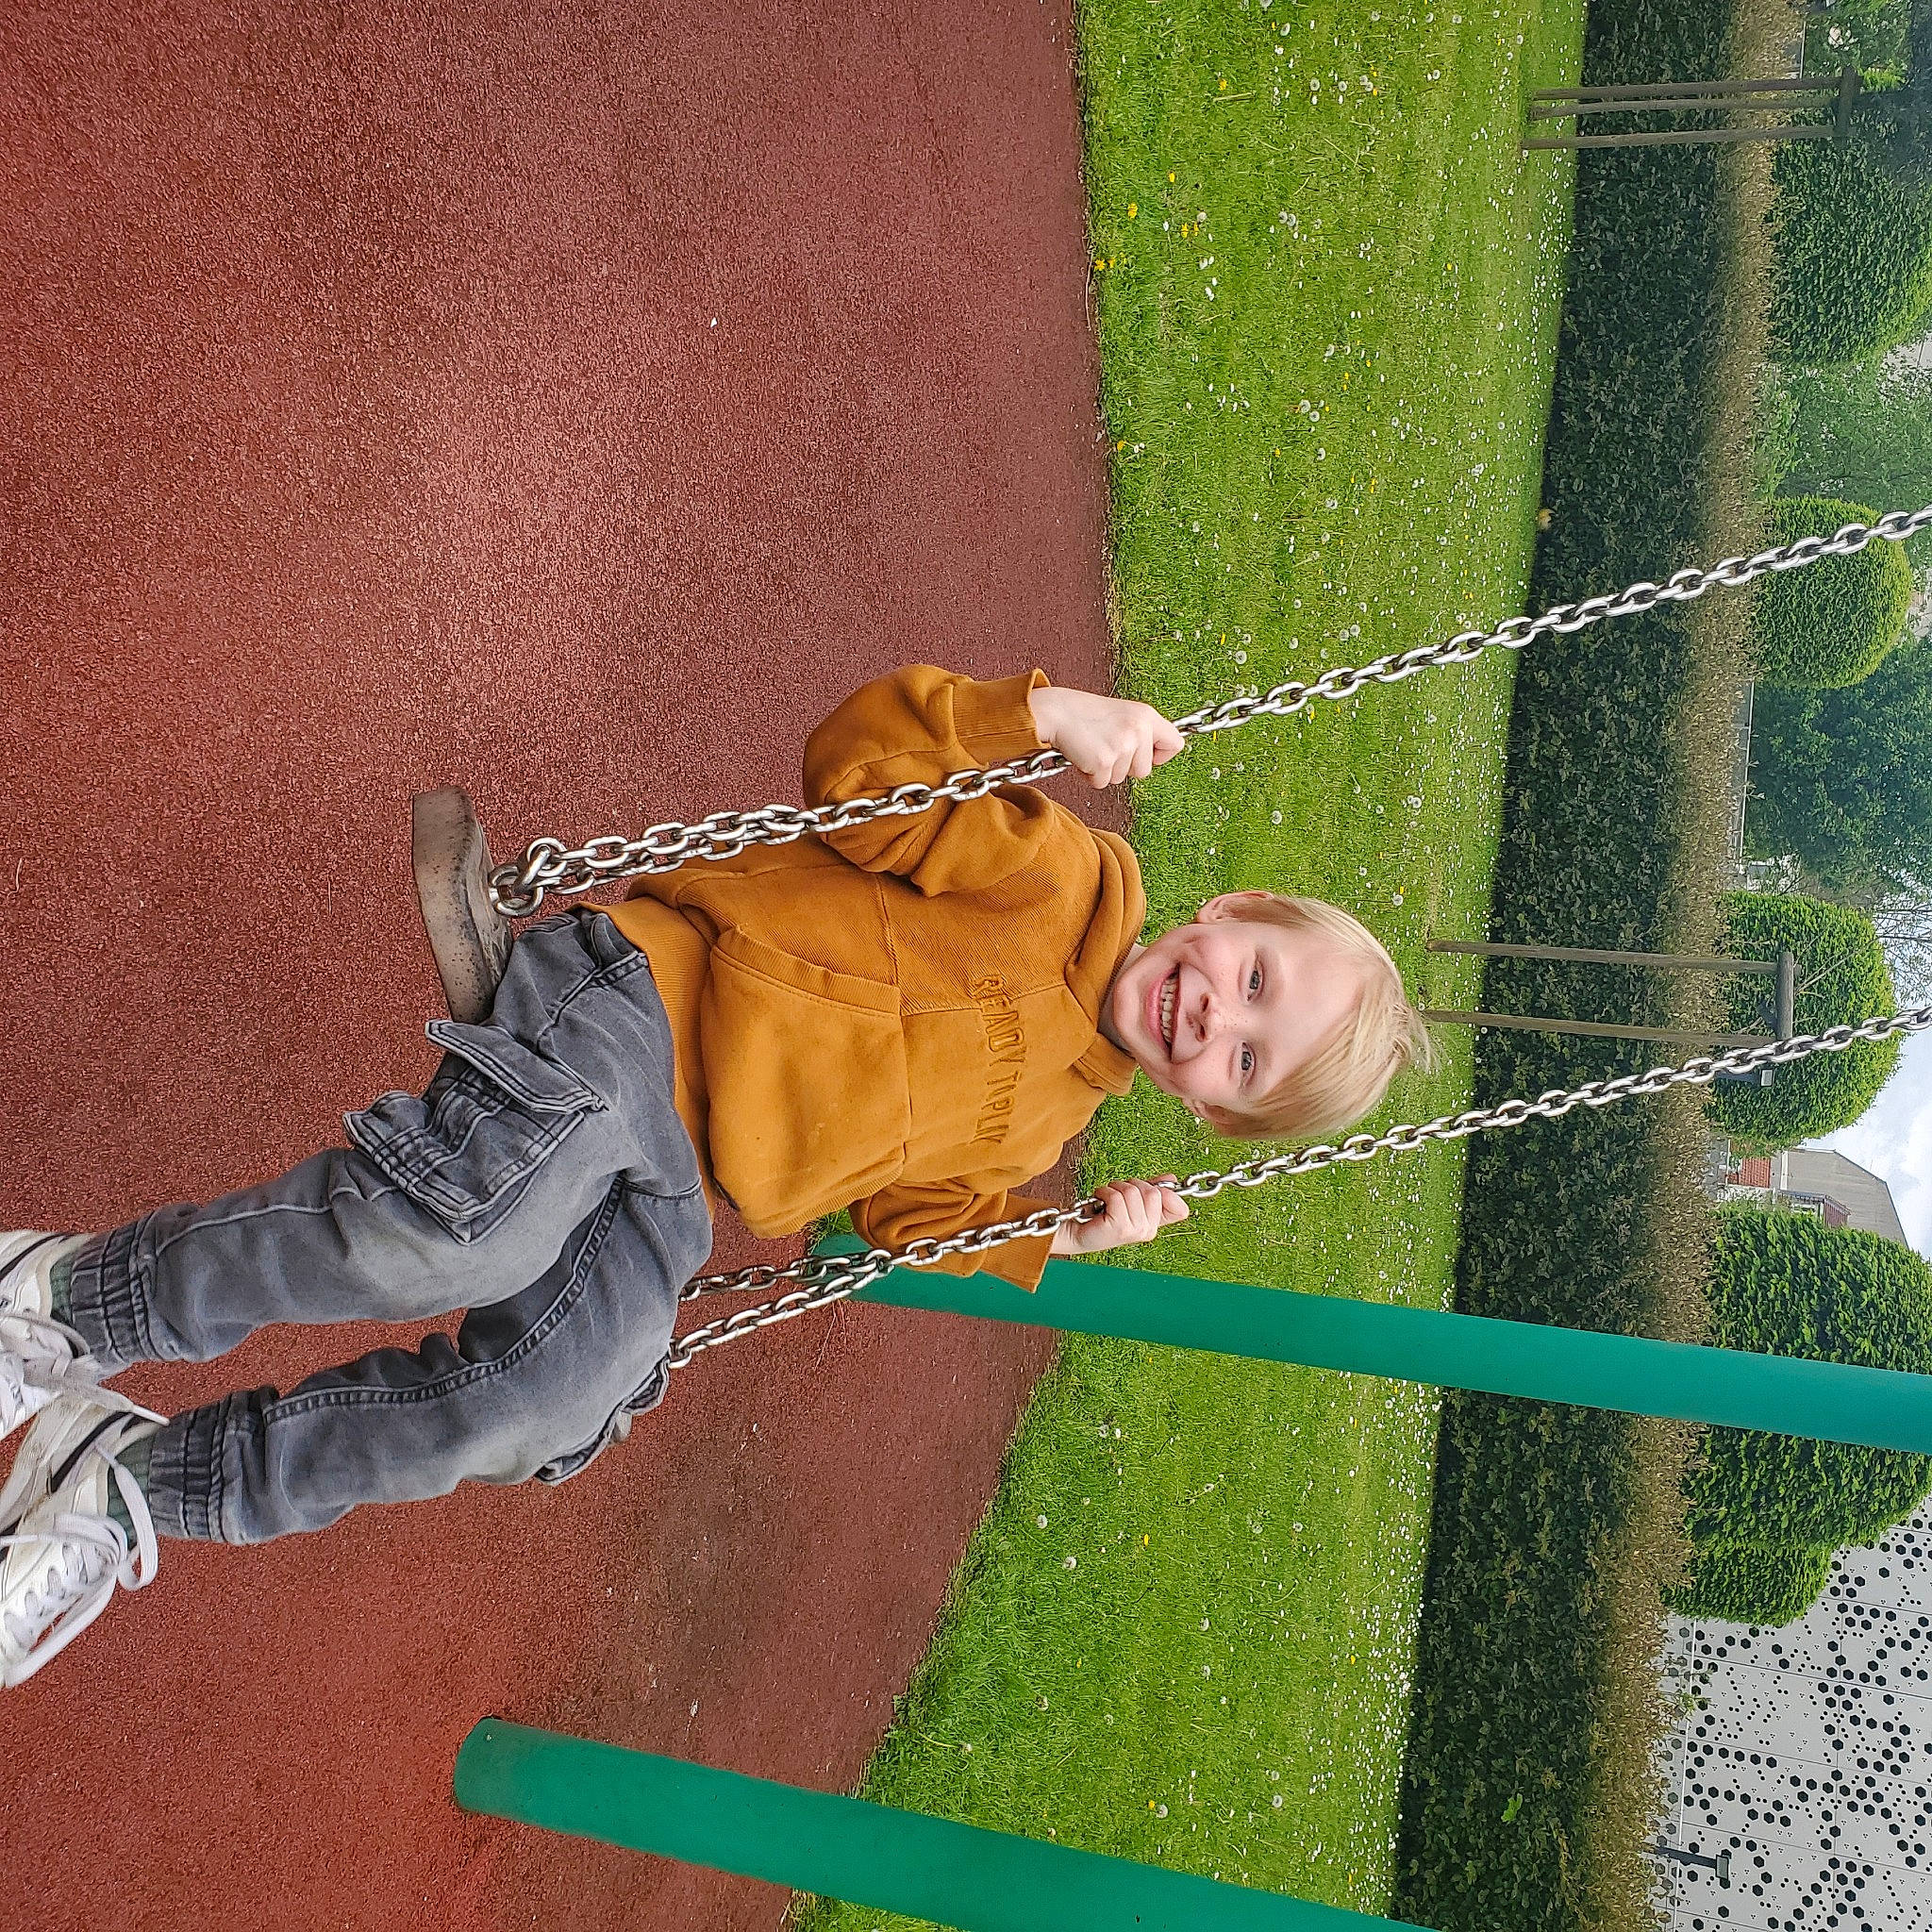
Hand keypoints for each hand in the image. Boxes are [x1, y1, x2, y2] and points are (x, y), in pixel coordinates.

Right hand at [1027, 684, 1184, 788]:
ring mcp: (1122, 746)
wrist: (1056, 711)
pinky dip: (1090, 775)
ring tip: (1093, 747)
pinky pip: (1101, 782)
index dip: (1160, 755)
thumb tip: (1157, 756)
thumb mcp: (1123, 714)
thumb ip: (1141, 731)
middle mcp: (1138, 729)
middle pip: (1144, 771)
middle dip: (1125, 767)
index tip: (1147, 755)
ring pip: (1121, 778)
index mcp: (1146, 715)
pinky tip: (1083, 754)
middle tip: (1107, 747)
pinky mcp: (1104, 761)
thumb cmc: (1086, 714)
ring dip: (1105, 770)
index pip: (1175, 744)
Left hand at [1049, 1177, 1188, 1255]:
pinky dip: (1105, 1192)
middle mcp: (1148, 1230)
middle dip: (1133, 1184)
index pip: (1180, 1209)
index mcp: (1155, 1225)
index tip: (1152, 1188)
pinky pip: (1118, 1197)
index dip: (1169, 1193)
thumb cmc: (1103, 1215)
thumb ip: (1152, 1189)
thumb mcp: (1131, 1200)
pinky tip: (1099, 1200)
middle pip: (1154, 1192)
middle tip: (1119, 1194)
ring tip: (1107, 1198)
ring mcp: (1135, 1231)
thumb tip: (1171, 1178)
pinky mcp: (1120, 1228)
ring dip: (1116, 1187)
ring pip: (1134, 1192)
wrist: (1079, 1230)